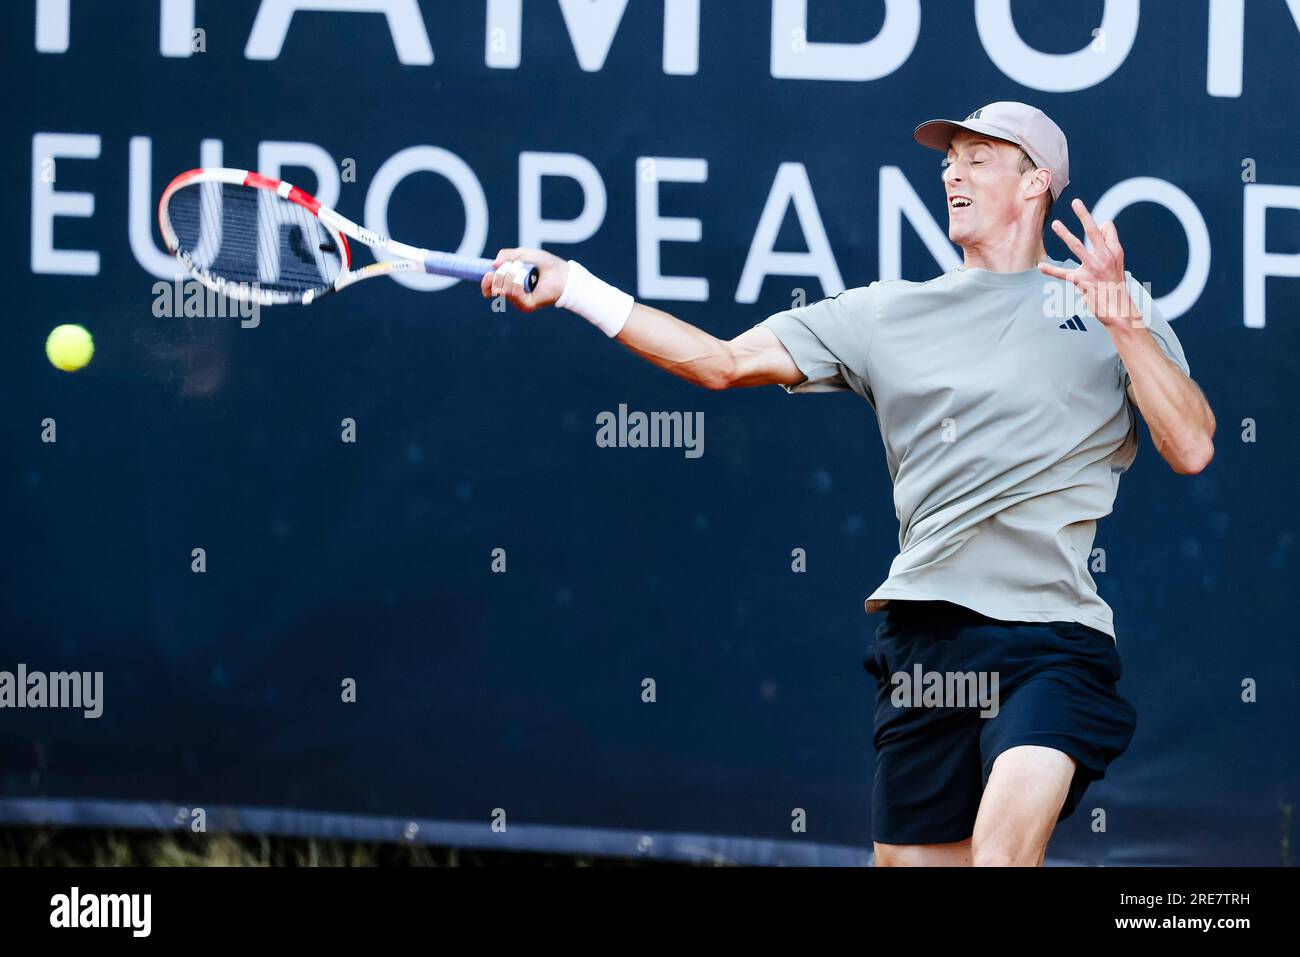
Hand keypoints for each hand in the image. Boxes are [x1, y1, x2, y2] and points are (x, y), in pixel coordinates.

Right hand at [480, 247, 568, 311]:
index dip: (485, 281)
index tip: (488, 274)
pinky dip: (517, 281)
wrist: (562, 273)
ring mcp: (518, 301)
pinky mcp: (525, 305)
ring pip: (502, 288)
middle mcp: (512, 293)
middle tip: (515, 266)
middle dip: (501, 272)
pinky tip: (525, 277)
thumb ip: (507, 255)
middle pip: (494, 286)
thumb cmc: (545, 264)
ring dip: (512, 274)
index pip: (490, 287)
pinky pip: (513, 292)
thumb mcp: (523, 254)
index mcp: (509, 282)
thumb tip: (493, 265)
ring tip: (525, 271)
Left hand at [1038, 198, 1140, 327]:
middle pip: (1093, 232)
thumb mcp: (1117, 261)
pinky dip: (1051, 270)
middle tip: (1076, 202)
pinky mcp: (1082, 281)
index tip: (1092, 217)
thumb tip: (1104, 222)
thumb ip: (1110, 241)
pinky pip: (1063, 274)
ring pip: (1077, 246)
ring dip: (1065, 234)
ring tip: (1055, 223)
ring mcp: (1093, 269)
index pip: (1107, 231)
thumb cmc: (1114, 283)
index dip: (1100, 225)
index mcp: (1114, 252)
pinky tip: (1040, 266)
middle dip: (1085, 216)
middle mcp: (1105, 258)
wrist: (1118, 309)